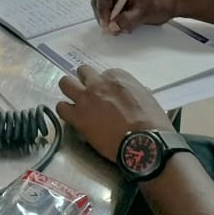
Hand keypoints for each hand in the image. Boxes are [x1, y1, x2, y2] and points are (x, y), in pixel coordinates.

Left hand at [56, 65, 173, 161]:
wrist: (144, 142)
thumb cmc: (152, 122)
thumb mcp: (146, 98)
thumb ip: (132, 92)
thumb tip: (128, 96)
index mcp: (117, 77)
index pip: (105, 73)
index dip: (106, 85)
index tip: (109, 95)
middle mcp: (98, 83)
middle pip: (83, 72)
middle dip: (84, 81)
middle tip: (89, 94)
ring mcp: (85, 98)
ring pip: (65, 83)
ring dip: (70, 91)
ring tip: (74, 102)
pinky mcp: (77, 116)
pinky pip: (61, 107)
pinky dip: (65, 111)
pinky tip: (71, 118)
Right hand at [93, 0, 183, 34]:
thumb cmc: (163, 1)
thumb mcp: (144, 13)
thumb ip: (126, 20)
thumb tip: (111, 27)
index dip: (102, 11)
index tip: (106, 26)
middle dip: (105, 15)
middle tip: (111, 30)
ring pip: (105, 2)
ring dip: (110, 17)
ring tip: (120, 27)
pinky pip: (111, 3)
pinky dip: (115, 14)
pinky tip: (124, 21)